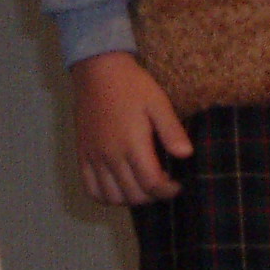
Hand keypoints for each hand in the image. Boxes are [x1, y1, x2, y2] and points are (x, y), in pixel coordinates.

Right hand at [71, 51, 193, 205]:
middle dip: (153, 196)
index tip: (178, 185)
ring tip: (142, 186)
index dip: (168, 191)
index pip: (151, 184)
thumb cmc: (132, 85)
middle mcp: (111, 156)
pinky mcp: (83, 155)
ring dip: (130, 199)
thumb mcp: (158, 102)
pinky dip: (105, 197)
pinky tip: (119, 188)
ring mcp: (95, 158)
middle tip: (162, 184)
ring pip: (112, 197)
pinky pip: (91, 189)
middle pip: (133, 195)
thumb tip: (186, 154)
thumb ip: (171, 130)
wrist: (98, 70)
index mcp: (132, 144)